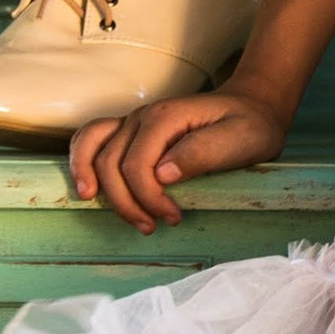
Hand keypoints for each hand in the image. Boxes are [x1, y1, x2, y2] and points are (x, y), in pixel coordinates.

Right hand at [68, 84, 291, 232]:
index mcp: (166, 117)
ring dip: (93, 180)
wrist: (252, 107)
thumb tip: (162, 174)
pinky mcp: (131, 131)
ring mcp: (133, 122)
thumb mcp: (241, 140)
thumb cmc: (250, 126)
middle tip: (151, 227)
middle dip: (125, 201)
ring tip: (95, 205)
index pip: (137, 164)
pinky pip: (93, 138)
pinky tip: (87, 184)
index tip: (172, 218)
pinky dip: (82, 159)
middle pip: (110, 162)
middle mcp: (143, 116)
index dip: (148, 197)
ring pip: (93, 148)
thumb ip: (202, 154)